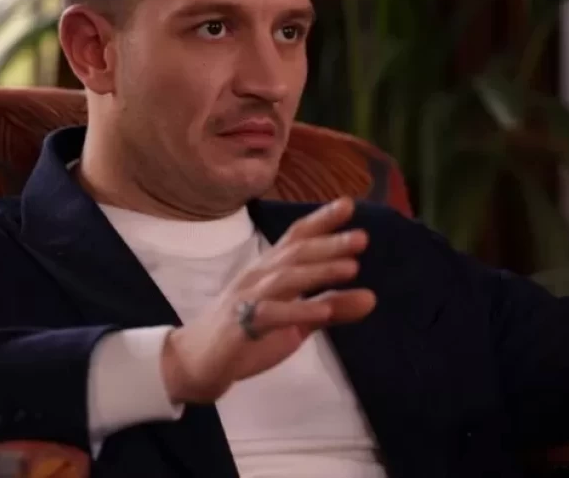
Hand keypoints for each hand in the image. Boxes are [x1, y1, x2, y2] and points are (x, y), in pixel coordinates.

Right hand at [160, 197, 375, 403]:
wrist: (196, 363)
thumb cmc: (247, 334)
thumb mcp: (297, 321)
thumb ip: (332, 307)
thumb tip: (372, 297)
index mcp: (270, 270)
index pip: (296, 238)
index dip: (321, 221)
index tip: (348, 205)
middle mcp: (257, 277)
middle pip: (294, 254)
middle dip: (329, 244)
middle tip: (362, 238)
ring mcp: (246, 299)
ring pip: (284, 279)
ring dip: (318, 272)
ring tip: (351, 269)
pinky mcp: (240, 326)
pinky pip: (269, 315)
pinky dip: (297, 311)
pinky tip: (323, 312)